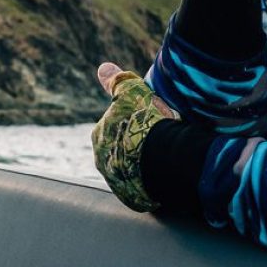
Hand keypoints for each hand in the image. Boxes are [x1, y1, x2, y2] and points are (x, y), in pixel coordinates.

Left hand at [92, 62, 177, 212]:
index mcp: (100, 137)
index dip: (132, 124)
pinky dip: (152, 185)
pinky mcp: (133, 198)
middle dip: (135, 148)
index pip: (113, 129)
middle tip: (160, 142)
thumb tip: (102, 68)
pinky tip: (166, 178)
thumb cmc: (148, 121)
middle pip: (120, 152)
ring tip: (166, 161)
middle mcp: (103, 161)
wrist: (163, 157)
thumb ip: (117, 81)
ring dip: (144, 168)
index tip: (149, 124)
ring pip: (131, 172)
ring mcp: (117, 182)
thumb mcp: (132, 92)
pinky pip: (142, 191)